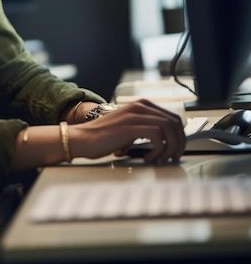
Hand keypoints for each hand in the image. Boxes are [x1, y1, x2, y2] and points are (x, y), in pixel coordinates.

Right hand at [71, 98, 185, 163]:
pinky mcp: (131, 126)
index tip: (177, 149)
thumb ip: (145, 128)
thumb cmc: (103, 137)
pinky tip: (148, 158)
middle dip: (179, 143)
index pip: (173, 118)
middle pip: (175, 122)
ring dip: (169, 148)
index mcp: (142, 105)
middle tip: (173, 157)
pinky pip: (157, 137)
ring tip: (161, 158)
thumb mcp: (128, 128)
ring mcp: (136, 115)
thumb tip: (166, 142)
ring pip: (169, 129)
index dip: (179, 135)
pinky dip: (158, 150)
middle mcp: (141, 106)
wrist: (83, 138)